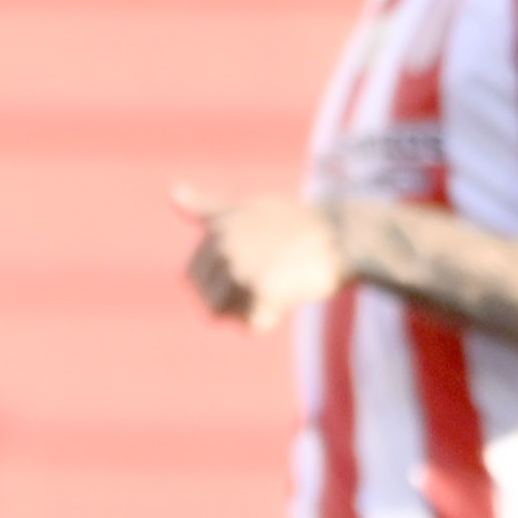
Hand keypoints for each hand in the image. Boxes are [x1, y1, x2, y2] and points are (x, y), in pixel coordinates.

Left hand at [173, 184, 343, 330]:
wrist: (343, 236)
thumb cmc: (297, 225)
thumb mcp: (248, 208)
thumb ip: (208, 207)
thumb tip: (174, 193)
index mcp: (216, 230)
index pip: (193, 278)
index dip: (220, 284)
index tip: (251, 269)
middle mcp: (222, 245)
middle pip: (208, 301)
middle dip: (233, 301)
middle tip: (270, 277)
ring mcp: (240, 267)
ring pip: (225, 314)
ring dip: (250, 311)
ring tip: (278, 285)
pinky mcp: (260, 287)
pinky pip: (251, 324)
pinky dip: (268, 320)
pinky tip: (288, 296)